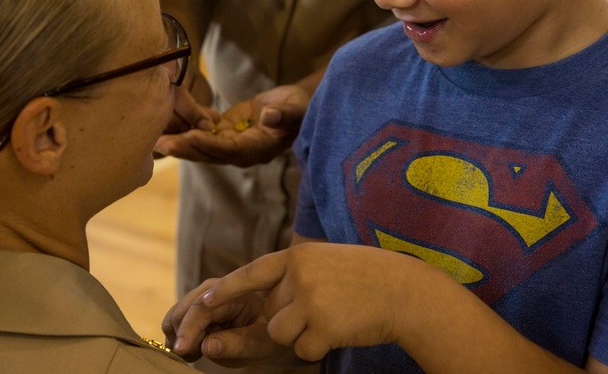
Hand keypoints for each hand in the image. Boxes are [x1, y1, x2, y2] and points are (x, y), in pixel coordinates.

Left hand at [155, 85, 309, 165]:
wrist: (295, 106)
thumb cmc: (300, 109)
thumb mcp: (296, 110)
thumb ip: (284, 115)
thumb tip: (271, 116)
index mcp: (257, 150)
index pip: (229, 150)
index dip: (210, 144)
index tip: (191, 136)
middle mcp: (240, 151)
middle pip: (208, 152)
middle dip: (183, 148)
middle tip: (158, 143)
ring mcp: (231, 142)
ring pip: (200, 144)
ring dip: (178, 140)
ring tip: (153, 137)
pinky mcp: (225, 131)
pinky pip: (203, 132)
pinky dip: (186, 127)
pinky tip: (167, 122)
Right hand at [164, 278, 287, 366]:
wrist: (273, 330)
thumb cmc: (270, 335)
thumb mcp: (261, 343)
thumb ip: (236, 344)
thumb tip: (206, 346)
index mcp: (232, 291)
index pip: (202, 308)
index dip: (188, 329)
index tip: (180, 350)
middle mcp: (212, 290)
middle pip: (182, 310)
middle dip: (181, 335)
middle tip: (191, 358)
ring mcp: (202, 298)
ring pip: (175, 316)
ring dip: (179, 337)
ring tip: (196, 355)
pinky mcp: (196, 309)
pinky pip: (178, 322)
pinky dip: (180, 337)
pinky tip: (195, 349)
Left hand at [195, 243, 407, 362]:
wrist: (406, 291)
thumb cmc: (368, 277)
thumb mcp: (327, 262)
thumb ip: (296, 275)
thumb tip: (266, 297)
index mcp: (298, 257)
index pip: (251, 274)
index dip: (226, 290)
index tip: (202, 301)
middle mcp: (299, 276)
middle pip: (270, 313)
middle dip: (291, 320)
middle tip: (327, 308)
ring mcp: (310, 301)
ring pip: (280, 335)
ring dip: (302, 337)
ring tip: (333, 320)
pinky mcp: (322, 327)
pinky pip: (302, 350)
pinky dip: (318, 348)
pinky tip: (342, 331)